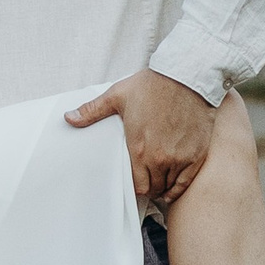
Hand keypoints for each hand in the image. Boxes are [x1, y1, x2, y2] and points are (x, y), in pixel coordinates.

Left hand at [64, 67, 216, 208]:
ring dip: (163, 186)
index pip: (137, 185)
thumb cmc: (151, 85)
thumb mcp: (116, 96)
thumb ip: (92, 111)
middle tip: (146, 182)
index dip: (136, 186)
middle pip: (153, 188)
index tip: (135, 181)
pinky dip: (179, 186)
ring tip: (159, 182)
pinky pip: (186, 181)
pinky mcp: (196, 154)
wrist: (185, 76)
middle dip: (149, 187)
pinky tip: (173, 186)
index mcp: (139, 148)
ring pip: (169, 186)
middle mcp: (160, 158)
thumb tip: (68, 118)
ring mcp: (180, 158)